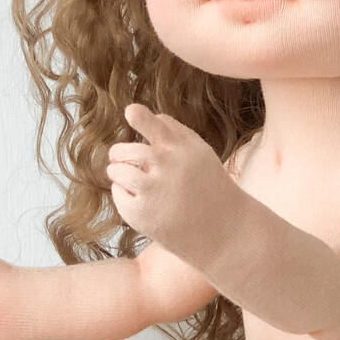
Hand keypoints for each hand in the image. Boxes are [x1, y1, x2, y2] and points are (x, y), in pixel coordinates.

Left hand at [106, 102, 235, 256]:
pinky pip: (118, 193)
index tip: (130, 111)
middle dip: (118, 153)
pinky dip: (124, 193)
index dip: (140, 117)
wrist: (223, 229)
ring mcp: (153, 192)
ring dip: (117, 171)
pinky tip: (142, 199)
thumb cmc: (207, 185)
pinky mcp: (142, 214)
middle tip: (121, 158)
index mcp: (182, 148)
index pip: (157, 127)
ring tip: (131, 177)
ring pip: (116, 170)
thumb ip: (172, 131)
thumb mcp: (199, 152)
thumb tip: (135, 112)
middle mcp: (168, 167)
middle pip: (123, 150)